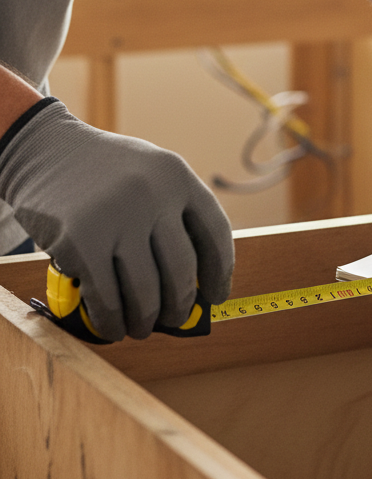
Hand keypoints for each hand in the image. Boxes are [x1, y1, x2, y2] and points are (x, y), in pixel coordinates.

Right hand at [0, 100, 232, 340]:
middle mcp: (154, 195)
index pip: (215, 233)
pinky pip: (106, 298)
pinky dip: (112, 321)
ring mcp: (117, 218)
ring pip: (145, 291)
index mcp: (178, 177)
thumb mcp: (151, 172)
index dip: (220, 272)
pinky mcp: (81, 242)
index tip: (216, 297)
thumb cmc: (104, 171)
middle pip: (182, 270)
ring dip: (146, 320)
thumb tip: (192, 282)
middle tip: (176, 320)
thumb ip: (174, 213)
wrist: (43, 151)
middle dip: (181, 305)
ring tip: (141, 327)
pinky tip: (113, 326)